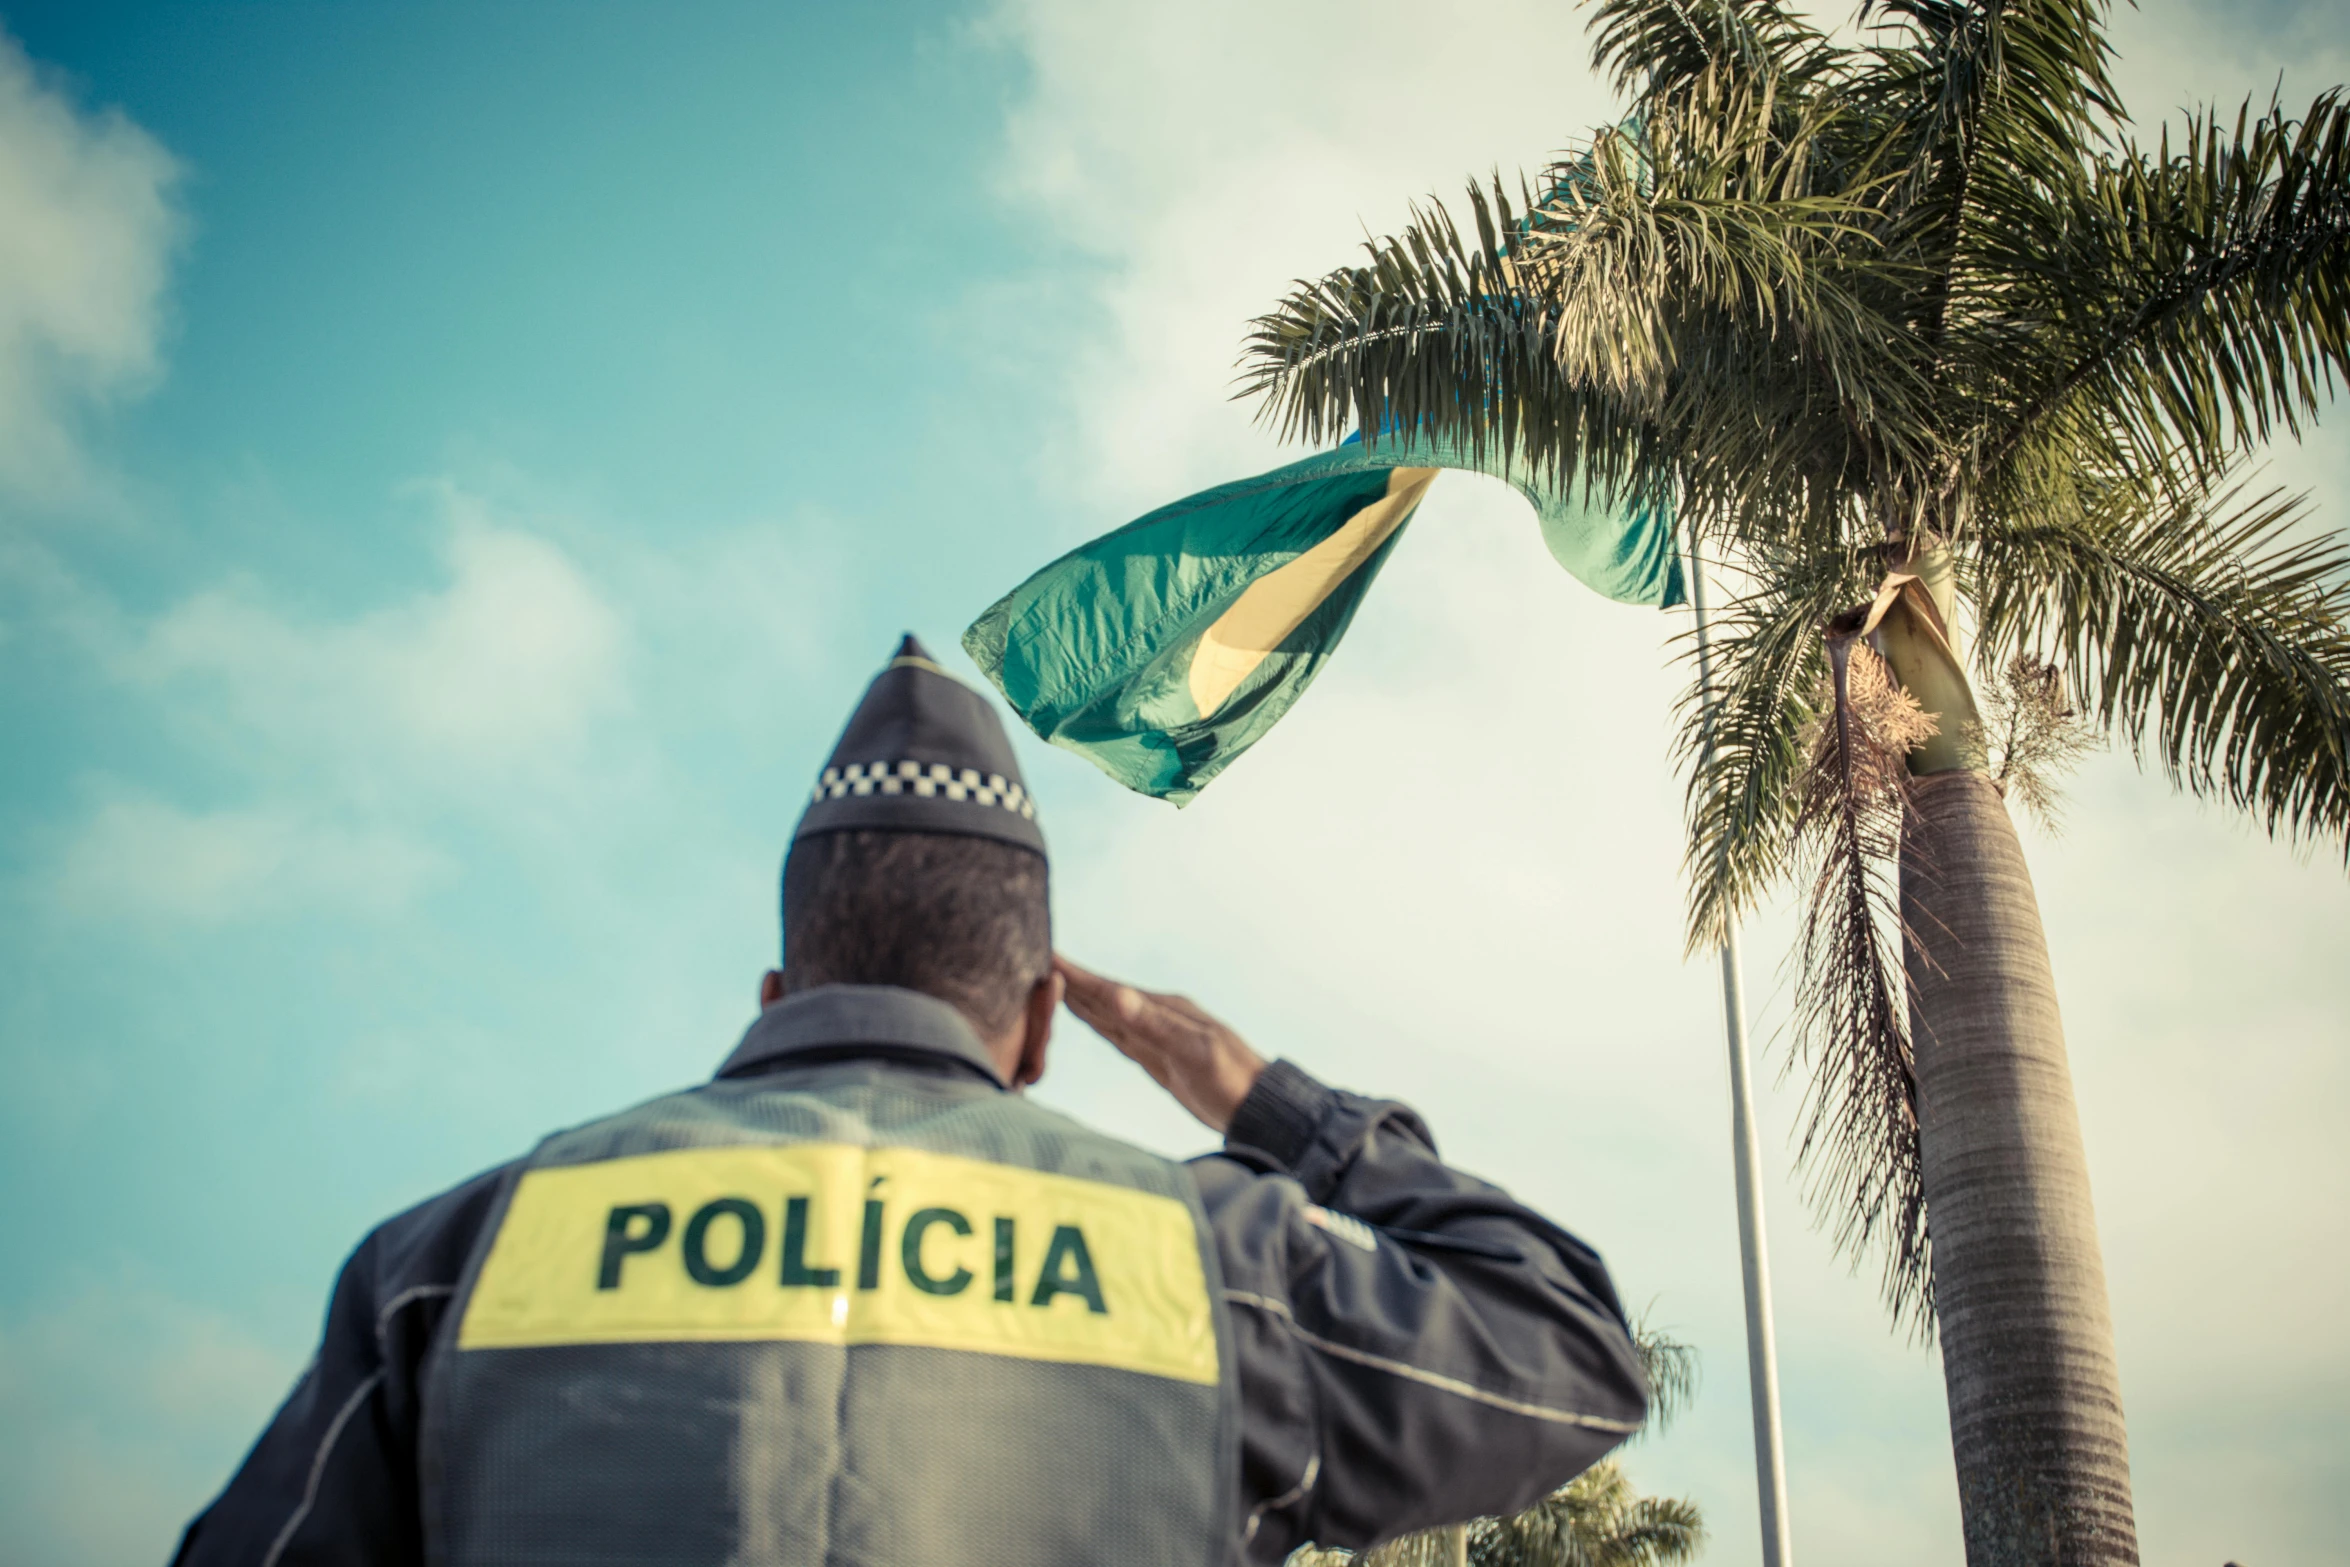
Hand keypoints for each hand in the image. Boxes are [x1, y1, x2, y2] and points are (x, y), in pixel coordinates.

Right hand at [1056, 955, 1267, 1133]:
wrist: (1256, 1108)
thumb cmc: (1231, 1079)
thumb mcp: (1193, 1050)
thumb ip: (1153, 1024)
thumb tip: (1115, 994)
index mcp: (1164, 1009)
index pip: (1110, 990)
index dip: (1077, 976)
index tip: (1048, 955)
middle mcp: (1157, 1017)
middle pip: (1104, 997)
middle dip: (1071, 981)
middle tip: (1036, 960)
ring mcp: (1156, 1037)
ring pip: (1108, 1014)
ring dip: (1080, 999)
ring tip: (1051, 982)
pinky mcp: (1156, 1059)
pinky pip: (1118, 1035)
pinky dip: (1098, 1022)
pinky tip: (1086, 1015)